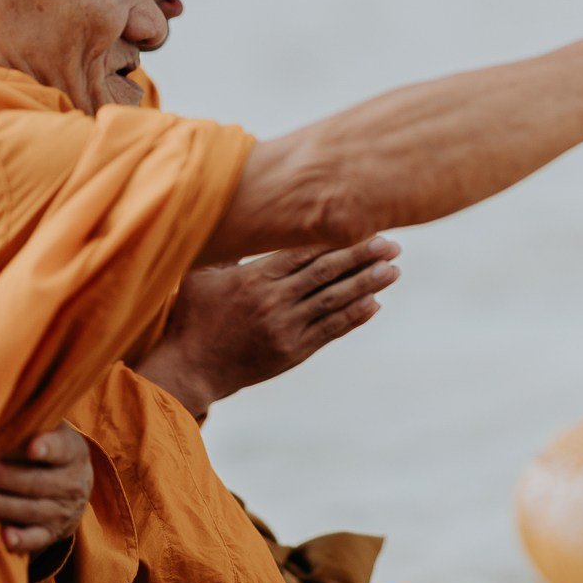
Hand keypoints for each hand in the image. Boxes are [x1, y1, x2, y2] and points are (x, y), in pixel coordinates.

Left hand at [0, 423, 93, 553]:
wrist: (72, 488)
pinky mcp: (51, 534)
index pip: (62, 449)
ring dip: (3, 507)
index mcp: (73, 451)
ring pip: (33, 511)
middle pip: (40, 482)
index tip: (31, 447)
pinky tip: (4, 538)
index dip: (48, 448)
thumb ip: (31, 421)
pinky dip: (21, 540)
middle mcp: (73, 482)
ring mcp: (63, 511)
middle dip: (8, 478)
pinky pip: (36, 540)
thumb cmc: (47, 451)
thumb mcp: (50, 431)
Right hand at [132, 237, 400, 419]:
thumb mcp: (201, 275)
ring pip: (334, 301)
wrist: (190, 368)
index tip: (360, 224)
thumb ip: (228, 249)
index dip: (335, 239)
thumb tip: (239, 215)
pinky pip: (329, 330)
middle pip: (326, 273)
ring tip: (393, 270)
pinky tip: (374, 303)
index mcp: (254, 278)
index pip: (303, 252)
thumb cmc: (192, 316)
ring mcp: (285, 328)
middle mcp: (274, 301)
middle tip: (391, 243)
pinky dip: (353, 317)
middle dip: (361, 256)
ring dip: (366, 284)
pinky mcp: (292, 351)